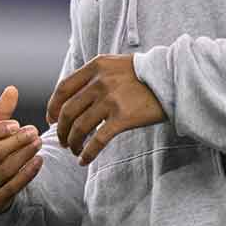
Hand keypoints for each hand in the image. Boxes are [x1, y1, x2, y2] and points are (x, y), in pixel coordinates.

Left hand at [46, 54, 165, 165]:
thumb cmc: (145, 75)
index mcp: (96, 67)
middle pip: (68, 111)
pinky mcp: (122, 117)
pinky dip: (87, 152)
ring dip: (73, 142)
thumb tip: (73, 98)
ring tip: (74, 150)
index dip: (53, 106)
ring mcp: (111, 100)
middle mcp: (100, 82)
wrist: (174, 80)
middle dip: (61, 130)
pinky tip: (84, 160)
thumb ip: (95, 76)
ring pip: (79, 127)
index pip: (63, 88)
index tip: (52, 119)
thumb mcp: (116, 66)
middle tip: (63, 141)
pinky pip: (97, 140)